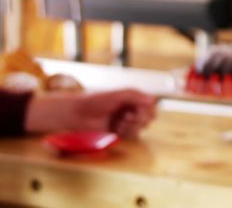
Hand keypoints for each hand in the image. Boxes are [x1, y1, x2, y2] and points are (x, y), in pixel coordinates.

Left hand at [25, 89, 157, 138]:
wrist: (79, 115)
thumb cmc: (96, 101)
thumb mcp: (116, 95)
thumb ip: (135, 95)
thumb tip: (153, 99)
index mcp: (131, 98)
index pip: (150, 106)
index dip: (147, 110)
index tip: (137, 110)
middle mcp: (131, 109)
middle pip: (148, 118)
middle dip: (139, 119)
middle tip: (125, 117)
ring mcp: (126, 122)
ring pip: (141, 128)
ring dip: (131, 127)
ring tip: (118, 123)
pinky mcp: (120, 133)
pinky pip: (132, 136)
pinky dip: (126, 133)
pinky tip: (116, 129)